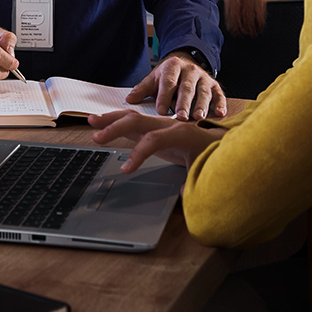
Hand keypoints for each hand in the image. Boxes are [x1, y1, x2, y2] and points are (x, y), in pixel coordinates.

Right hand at [88, 110, 225, 173]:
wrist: (220, 142)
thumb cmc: (213, 154)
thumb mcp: (206, 169)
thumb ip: (195, 181)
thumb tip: (185, 193)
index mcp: (181, 134)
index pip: (154, 140)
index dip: (138, 154)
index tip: (126, 170)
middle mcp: (168, 125)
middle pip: (138, 122)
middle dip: (116, 128)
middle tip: (97, 138)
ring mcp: (160, 125)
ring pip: (132, 117)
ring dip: (111, 119)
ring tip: (91, 121)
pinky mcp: (155, 128)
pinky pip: (134, 122)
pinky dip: (117, 121)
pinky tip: (103, 122)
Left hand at [127, 52, 227, 120]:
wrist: (185, 65)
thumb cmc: (167, 77)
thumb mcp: (154, 80)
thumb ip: (142, 90)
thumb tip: (129, 99)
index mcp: (173, 67)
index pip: (168, 82)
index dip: (164, 96)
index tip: (161, 111)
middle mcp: (190, 70)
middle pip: (186, 88)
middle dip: (183, 103)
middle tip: (180, 117)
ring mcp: (204, 78)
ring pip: (203, 92)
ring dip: (201, 105)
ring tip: (198, 118)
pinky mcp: (215, 85)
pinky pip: (219, 95)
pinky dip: (220, 104)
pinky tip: (220, 114)